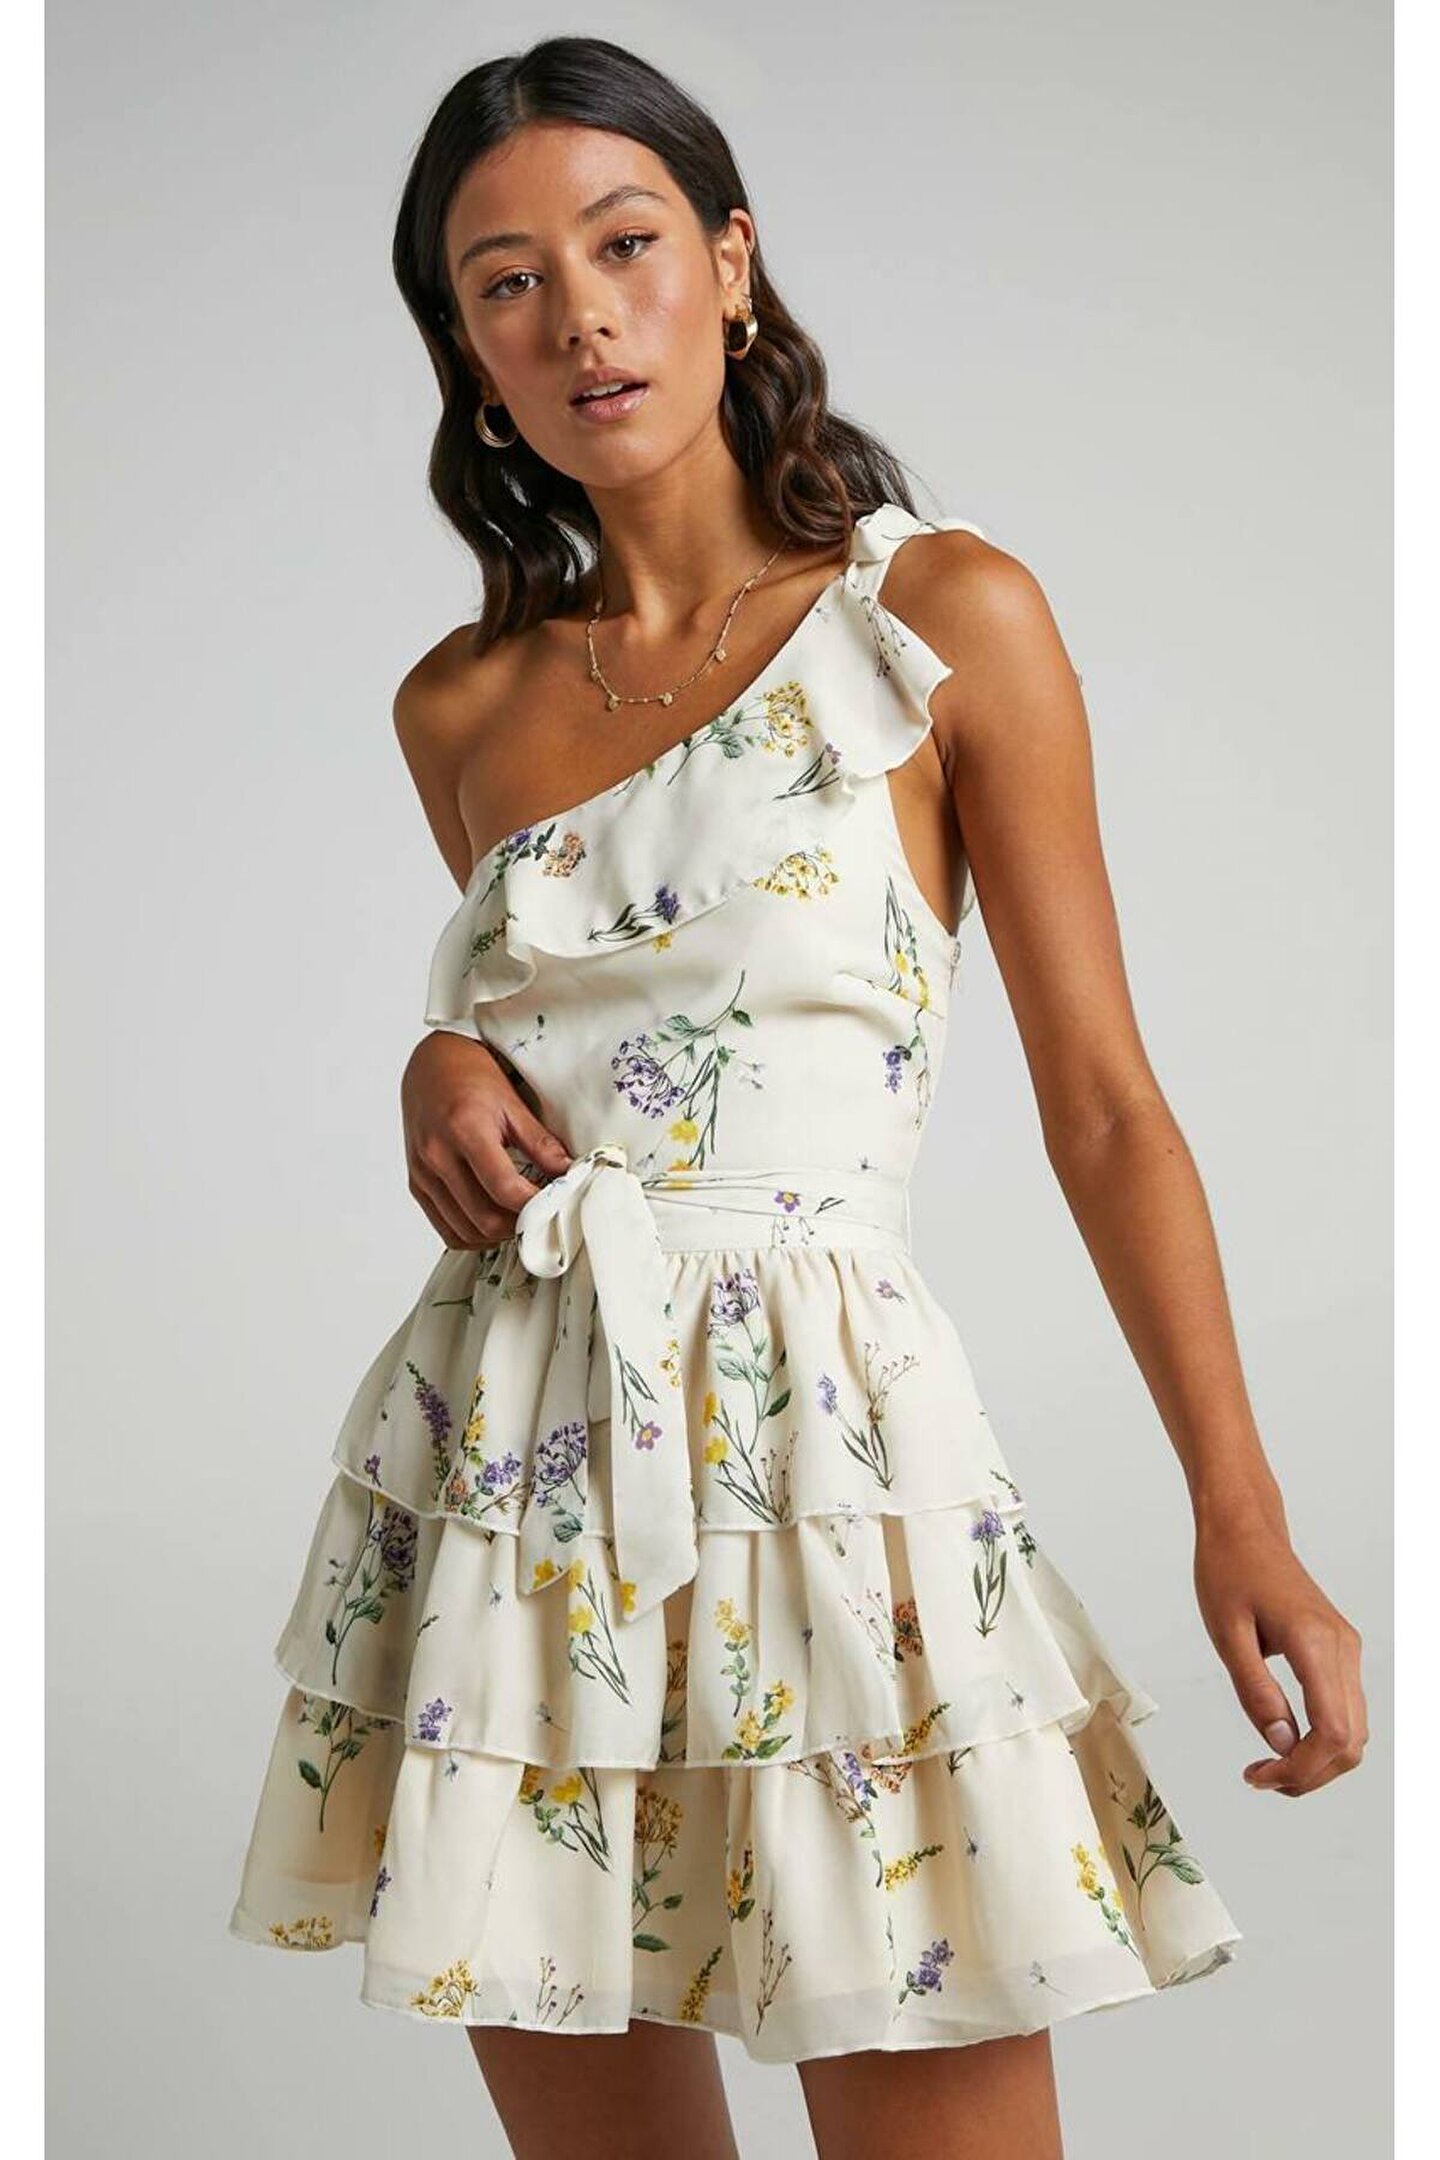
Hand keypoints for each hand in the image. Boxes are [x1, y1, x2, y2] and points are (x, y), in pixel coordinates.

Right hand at [401, 1030, 573, 1249]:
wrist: (430, 1064)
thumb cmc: (471, 1077)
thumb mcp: (512, 1103)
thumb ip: (540, 1143)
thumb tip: (569, 1173)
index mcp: (465, 1130)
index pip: (504, 1189)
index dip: (535, 1206)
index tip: (556, 1205)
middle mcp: (437, 1155)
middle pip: (484, 1218)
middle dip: (518, 1225)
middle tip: (541, 1216)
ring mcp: (423, 1173)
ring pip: (464, 1231)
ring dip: (496, 1235)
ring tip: (519, 1219)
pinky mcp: (416, 1183)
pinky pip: (445, 1228)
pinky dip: (472, 1235)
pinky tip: (492, 1222)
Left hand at [1193, 1491, 1367, 1797]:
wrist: (1244, 1529)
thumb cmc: (1228, 1571)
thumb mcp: (1227, 1634)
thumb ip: (1255, 1692)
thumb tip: (1280, 1745)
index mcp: (1314, 1642)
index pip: (1331, 1732)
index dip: (1301, 1769)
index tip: (1261, 1776)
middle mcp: (1343, 1648)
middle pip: (1350, 1742)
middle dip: (1309, 1774)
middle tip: (1261, 1777)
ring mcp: (1346, 1649)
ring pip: (1354, 1731)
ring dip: (1316, 1760)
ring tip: (1268, 1765)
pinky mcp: (1340, 1651)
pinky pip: (1344, 1710)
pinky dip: (1320, 1737)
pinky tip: (1284, 1739)